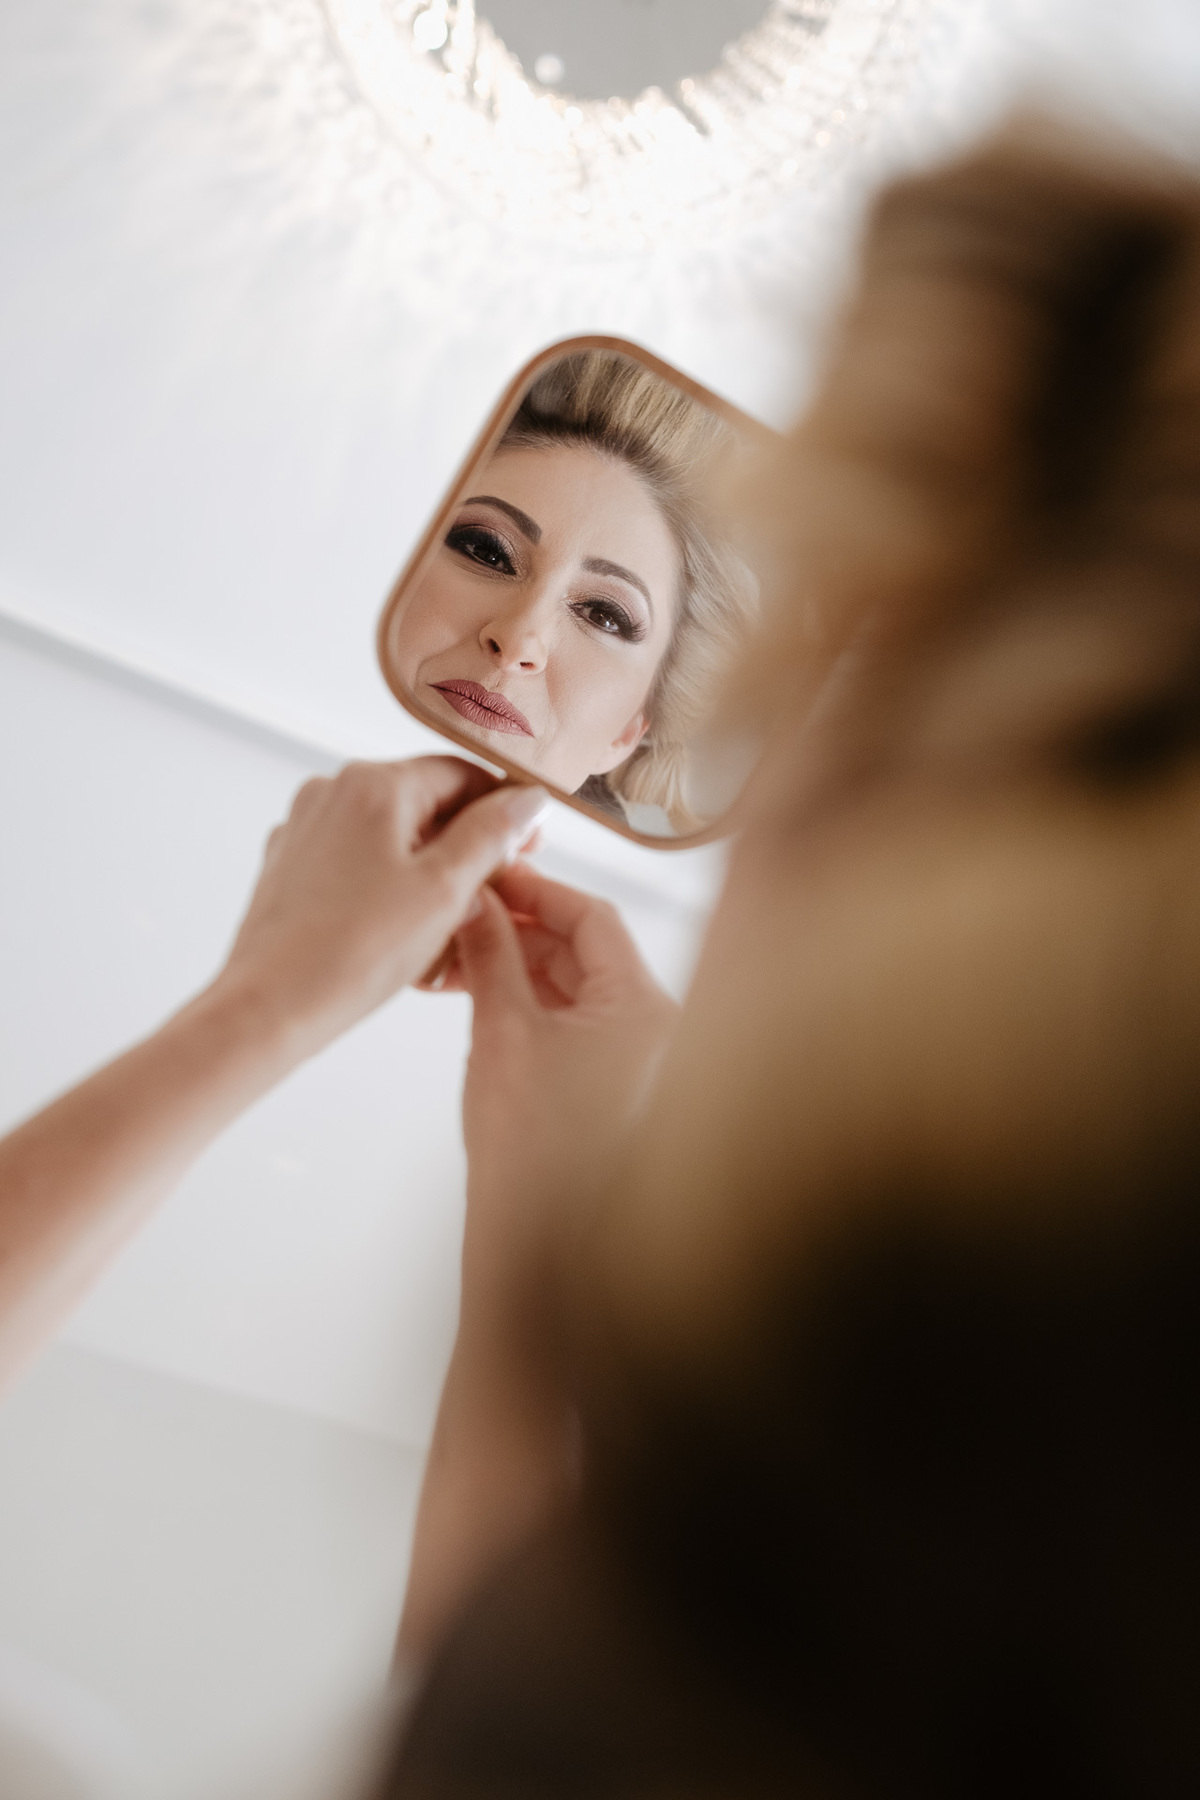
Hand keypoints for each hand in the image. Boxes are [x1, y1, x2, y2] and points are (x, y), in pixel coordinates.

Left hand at [212, 759, 545, 1058]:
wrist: (269, 1007)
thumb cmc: (354, 953)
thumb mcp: (445, 889)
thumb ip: (491, 834)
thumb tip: (526, 798)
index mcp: (373, 784)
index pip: (462, 773)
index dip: (503, 808)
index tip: (529, 845)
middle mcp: (332, 791)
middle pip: (424, 799)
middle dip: (466, 839)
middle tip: (498, 887)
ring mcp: (306, 827)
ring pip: (390, 831)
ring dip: (429, 862)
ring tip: (452, 915)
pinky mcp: (290, 864)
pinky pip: (356, 857)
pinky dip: (388, 879)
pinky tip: (403, 923)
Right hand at [454, 864, 678, 1294]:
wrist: (536, 1250)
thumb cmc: (530, 1158)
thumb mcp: (502, 1034)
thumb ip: (491, 955)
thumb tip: (476, 903)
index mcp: (648, 1011)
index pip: (596, 919)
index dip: (537, 891)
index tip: (491, 876)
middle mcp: (658, 1030)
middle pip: (589, 950)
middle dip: (524, 926)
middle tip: (467, 910)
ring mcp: (639, 1060)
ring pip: (578, 985)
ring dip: (522, 963)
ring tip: (462, 953)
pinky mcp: (613, 1086)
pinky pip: (575, 1022)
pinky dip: (532, 1001)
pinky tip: (484, 992)